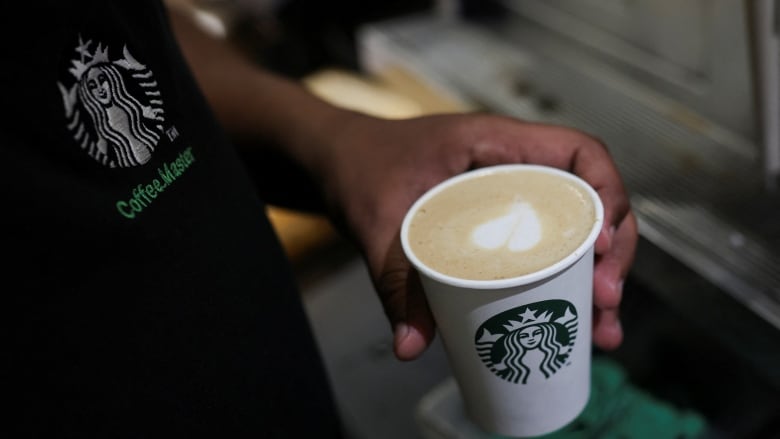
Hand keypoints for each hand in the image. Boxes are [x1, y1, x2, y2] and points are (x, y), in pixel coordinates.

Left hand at [318, 111, 637, 360]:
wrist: (337, 162)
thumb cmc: (359, 168)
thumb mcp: (375, 220)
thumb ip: (394, 279)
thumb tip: (411, 347)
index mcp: (495, 142)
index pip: (579, 152)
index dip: (604, 196)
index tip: (598, 250)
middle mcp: (514, 165)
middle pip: (590, 199)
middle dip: (612, 251)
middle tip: (606, 304)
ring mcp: (511, 194)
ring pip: (575, 228)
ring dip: (598, 276)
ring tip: (603, 330)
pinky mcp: (499, 221)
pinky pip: (546, 245)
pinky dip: (565, 281)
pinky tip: (574, 322)